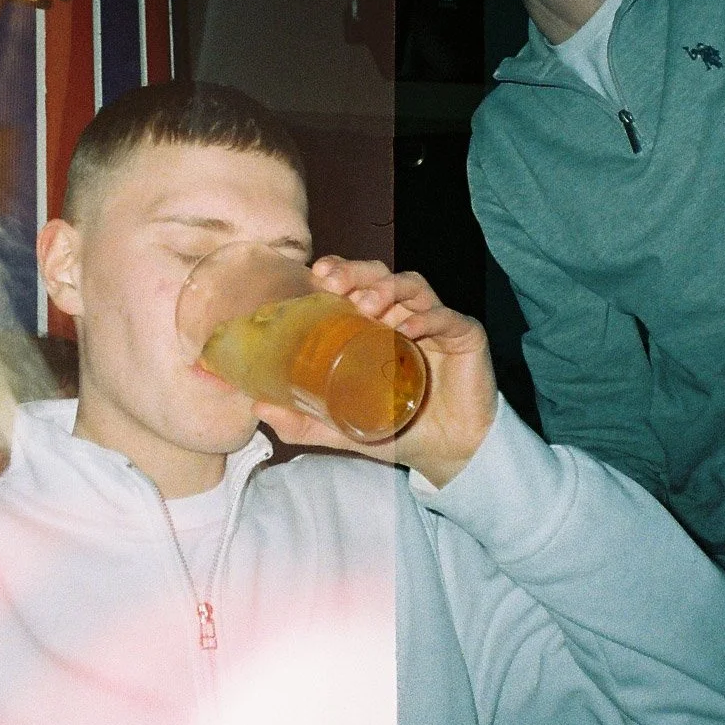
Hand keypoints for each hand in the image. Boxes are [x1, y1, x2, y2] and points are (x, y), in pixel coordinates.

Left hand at [251, 258, 499, 488]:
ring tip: (369, 305)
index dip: (339, 270)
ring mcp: (437, 323)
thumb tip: (258, 407)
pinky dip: (427, 318)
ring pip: (413, 286)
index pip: (357, 284)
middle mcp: (406, 315)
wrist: (448, 453)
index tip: (317, 274)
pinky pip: (447, 317)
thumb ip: (304, 420)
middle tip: (336, 283)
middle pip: (382, 275)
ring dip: (388, 289)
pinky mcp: (466, 336)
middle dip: (357, 272)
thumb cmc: (397, 427)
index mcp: (377, 324)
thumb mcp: (342, 425)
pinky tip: (407, 329)